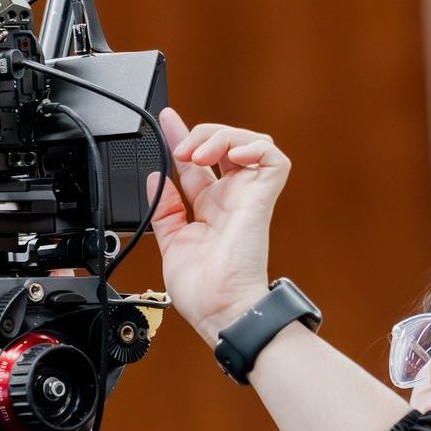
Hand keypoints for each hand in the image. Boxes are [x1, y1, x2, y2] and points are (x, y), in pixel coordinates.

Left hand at [147, 108, 290, 345]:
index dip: (183, 138)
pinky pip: (274, 159)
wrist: (218, 309)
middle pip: (224, 146)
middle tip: (179, 148)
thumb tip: (156, 179)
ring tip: (197, 154)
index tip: (166, 120)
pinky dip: (254, 147)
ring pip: (250, 143)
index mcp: (210, 209)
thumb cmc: (202, 291)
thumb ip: (165, 210)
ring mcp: (248, 198)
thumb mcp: (171, 242)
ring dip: (221, 138)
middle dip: (200, 134)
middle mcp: (231, 200)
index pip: (199, 163)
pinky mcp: (262, 200)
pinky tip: (231, 155)